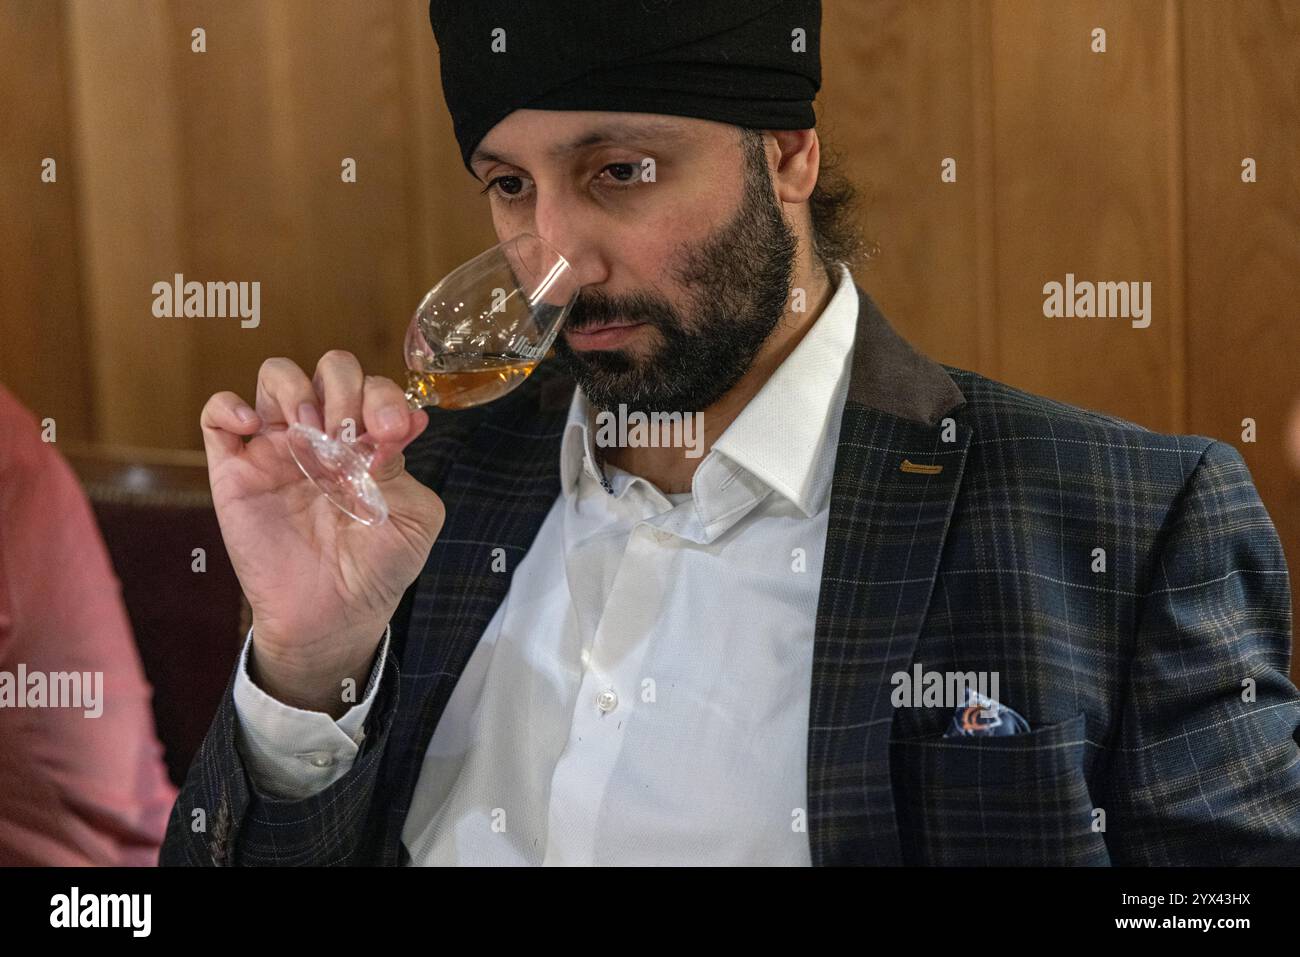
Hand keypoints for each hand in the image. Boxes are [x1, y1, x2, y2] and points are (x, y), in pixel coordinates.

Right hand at [200, 350, 443, 710]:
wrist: (333, 617)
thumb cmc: (376, 568)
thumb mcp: (413, 517)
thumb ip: (407, 466)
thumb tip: (408, 419)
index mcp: (367, 441)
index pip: (373, 388)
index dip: (384, 398)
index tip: (391, 432)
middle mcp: (324, 436)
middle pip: (330, 369)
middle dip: (345, 388)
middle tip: (348, 430)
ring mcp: (278, 449)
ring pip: (275, 376)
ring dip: (296, 390)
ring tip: (310, 432)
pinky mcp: (234, 471)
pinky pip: (216, 416)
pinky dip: (229, 405)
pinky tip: (254, 428)